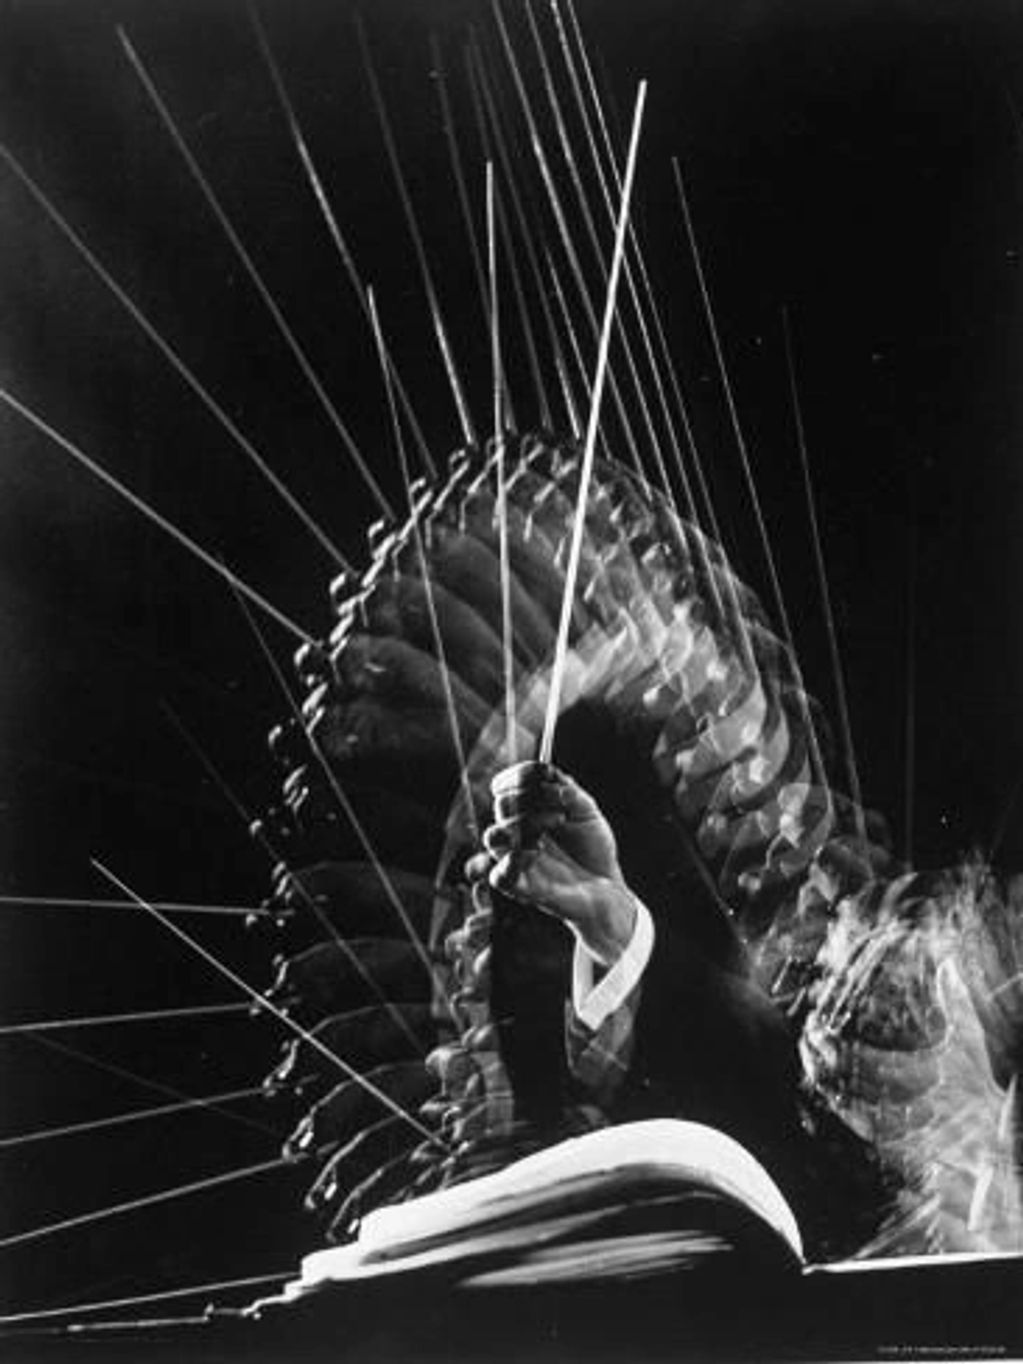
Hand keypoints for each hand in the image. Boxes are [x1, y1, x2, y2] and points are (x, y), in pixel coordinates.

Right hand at [466, 761, 637, 967]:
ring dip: (524, 824)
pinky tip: (538, 851)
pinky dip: (516, 859)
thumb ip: (567, 790)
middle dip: (532, 798)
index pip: (503, 786)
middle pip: (502, 805)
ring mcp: (515, 860)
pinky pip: (499, 875)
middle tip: (563, 809)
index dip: (519, 775)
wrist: (607, 885)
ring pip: (494, 837)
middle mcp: (515, 833)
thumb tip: (549, 777)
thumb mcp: (586, 811)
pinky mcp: (520, 888)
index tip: (545, 773)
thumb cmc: (592, 849)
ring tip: (555, 824)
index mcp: (524, 812)